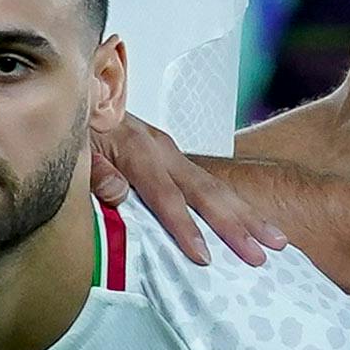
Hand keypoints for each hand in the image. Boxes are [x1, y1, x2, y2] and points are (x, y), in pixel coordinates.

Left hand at [90, 110, 278, 262]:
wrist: (78, 91)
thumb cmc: (74, 125)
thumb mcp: (73, 146)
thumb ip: (93, 170)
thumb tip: (118, 193)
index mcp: (137, 150)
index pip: (166, 197)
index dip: (185, 228)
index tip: (204, 257)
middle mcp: (162, 150)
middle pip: (206, 192)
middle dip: (236, 225)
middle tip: (260, 255)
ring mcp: (171, 151)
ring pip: (217, 187)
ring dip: (247, 215)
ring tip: (276, 241)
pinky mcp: (173, 155)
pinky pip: (210, 182)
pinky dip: (235, 204)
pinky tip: (252, 222)